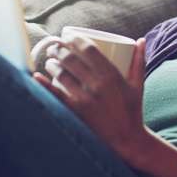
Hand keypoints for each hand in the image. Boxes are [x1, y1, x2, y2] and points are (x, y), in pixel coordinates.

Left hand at [33, 33, 148, 163]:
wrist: (127, 140)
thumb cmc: (133, 110)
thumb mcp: (138, 84)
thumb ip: (139, 60)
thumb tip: (140, 40)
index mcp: (112, 74)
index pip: (88, 49)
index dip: (75, 39)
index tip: (69, 36)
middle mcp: (97, 84)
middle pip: (71, 59)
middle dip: (59, 49)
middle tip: (54, 46)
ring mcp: (85, 98)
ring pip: (61, 73)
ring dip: (52, 63)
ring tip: (49, 61)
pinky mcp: (76, 111)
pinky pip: (55, 94)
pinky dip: (43, 84)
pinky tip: (36, 76)